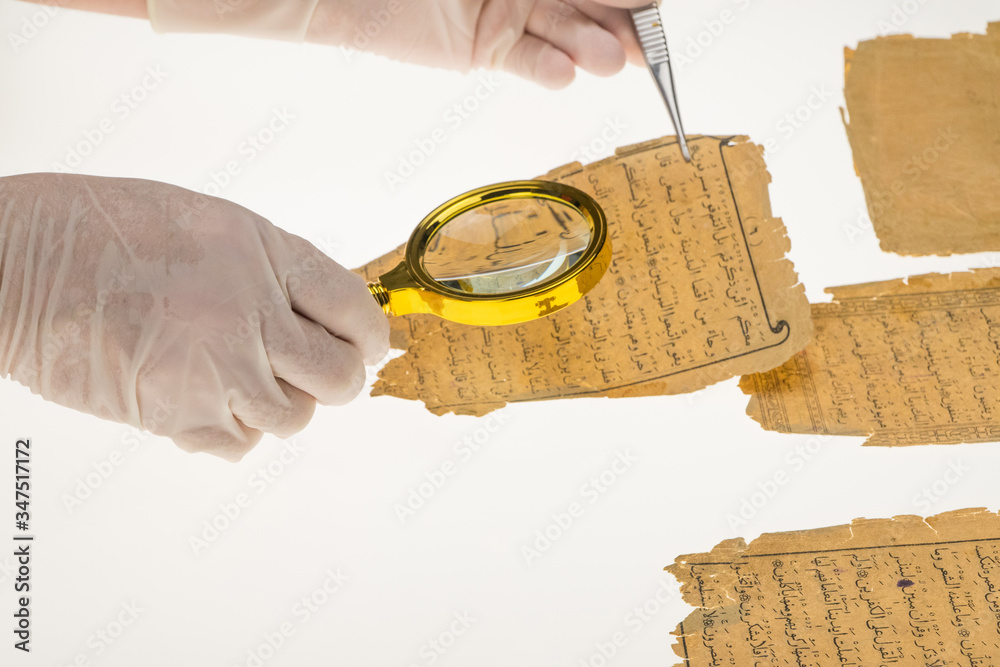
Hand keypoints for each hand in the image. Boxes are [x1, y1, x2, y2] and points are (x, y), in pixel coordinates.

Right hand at [0, 174, 388, 460]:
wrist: (16, 264)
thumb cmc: (99, 231)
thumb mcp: (207, 224)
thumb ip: (270, 268)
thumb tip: (320, 313)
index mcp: (260, 254)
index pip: (352, 307)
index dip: (370, 335)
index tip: (368, 346)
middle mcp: (248, 312)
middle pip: (339, 375)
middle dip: (338, 379)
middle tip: (319, 375)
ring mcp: (216, 368)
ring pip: (295, 417)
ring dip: (279, 405)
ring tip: (243, 381)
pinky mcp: (178, 415)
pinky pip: (241, 444)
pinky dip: (233, 431)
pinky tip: (205, 401)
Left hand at [308, 0, 646, 87]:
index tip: (651, 5)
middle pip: (592, 2)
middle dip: (625, 21)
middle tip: (647, 43)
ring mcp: (512, 14)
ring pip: (565, 32)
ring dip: (591, 46)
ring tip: (611, 61)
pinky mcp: (488, 48)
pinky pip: (527, 59)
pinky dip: (547, 68)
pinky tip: (566, 73)